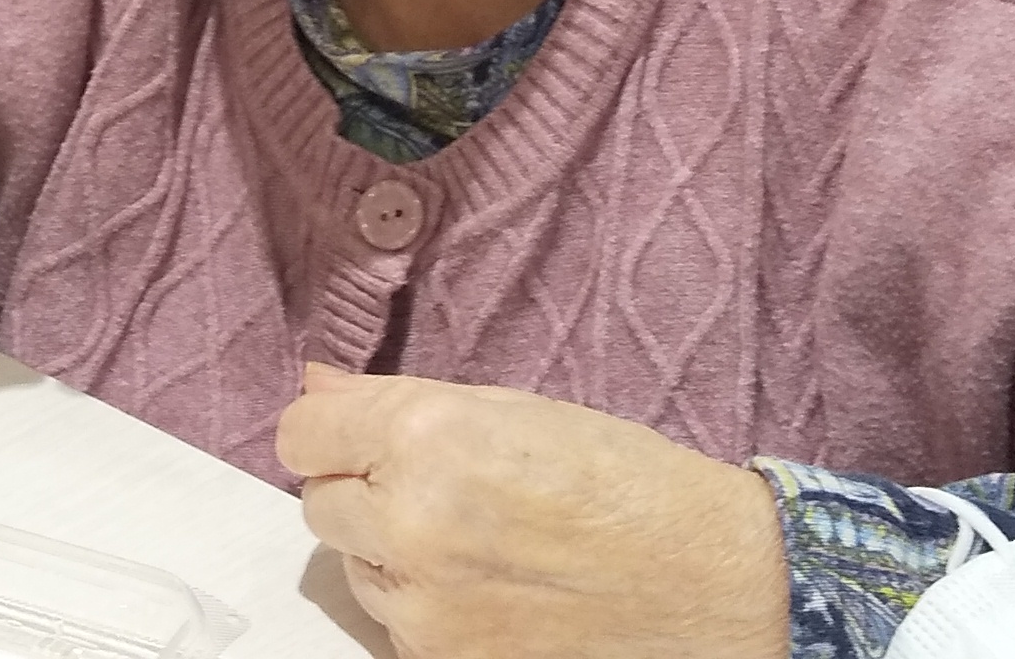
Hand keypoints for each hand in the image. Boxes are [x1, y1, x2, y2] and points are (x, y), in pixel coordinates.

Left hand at [281, 367, 790, 658]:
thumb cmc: (631, 486)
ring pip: (355, 571)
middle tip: (441, 489)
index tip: (360, 436)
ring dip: (394, 554)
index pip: (301, 434)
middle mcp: (410, 525)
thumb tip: (317, 388)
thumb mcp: (521, 410)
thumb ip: (405, 402)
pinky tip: (495, 591)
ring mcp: (423, 609)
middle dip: (366, 493)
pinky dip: (427, 608)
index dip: (333, 432)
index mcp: (428, 438)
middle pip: (320, 505)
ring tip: (482, 543)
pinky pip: (395, 626)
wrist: (713, 588)